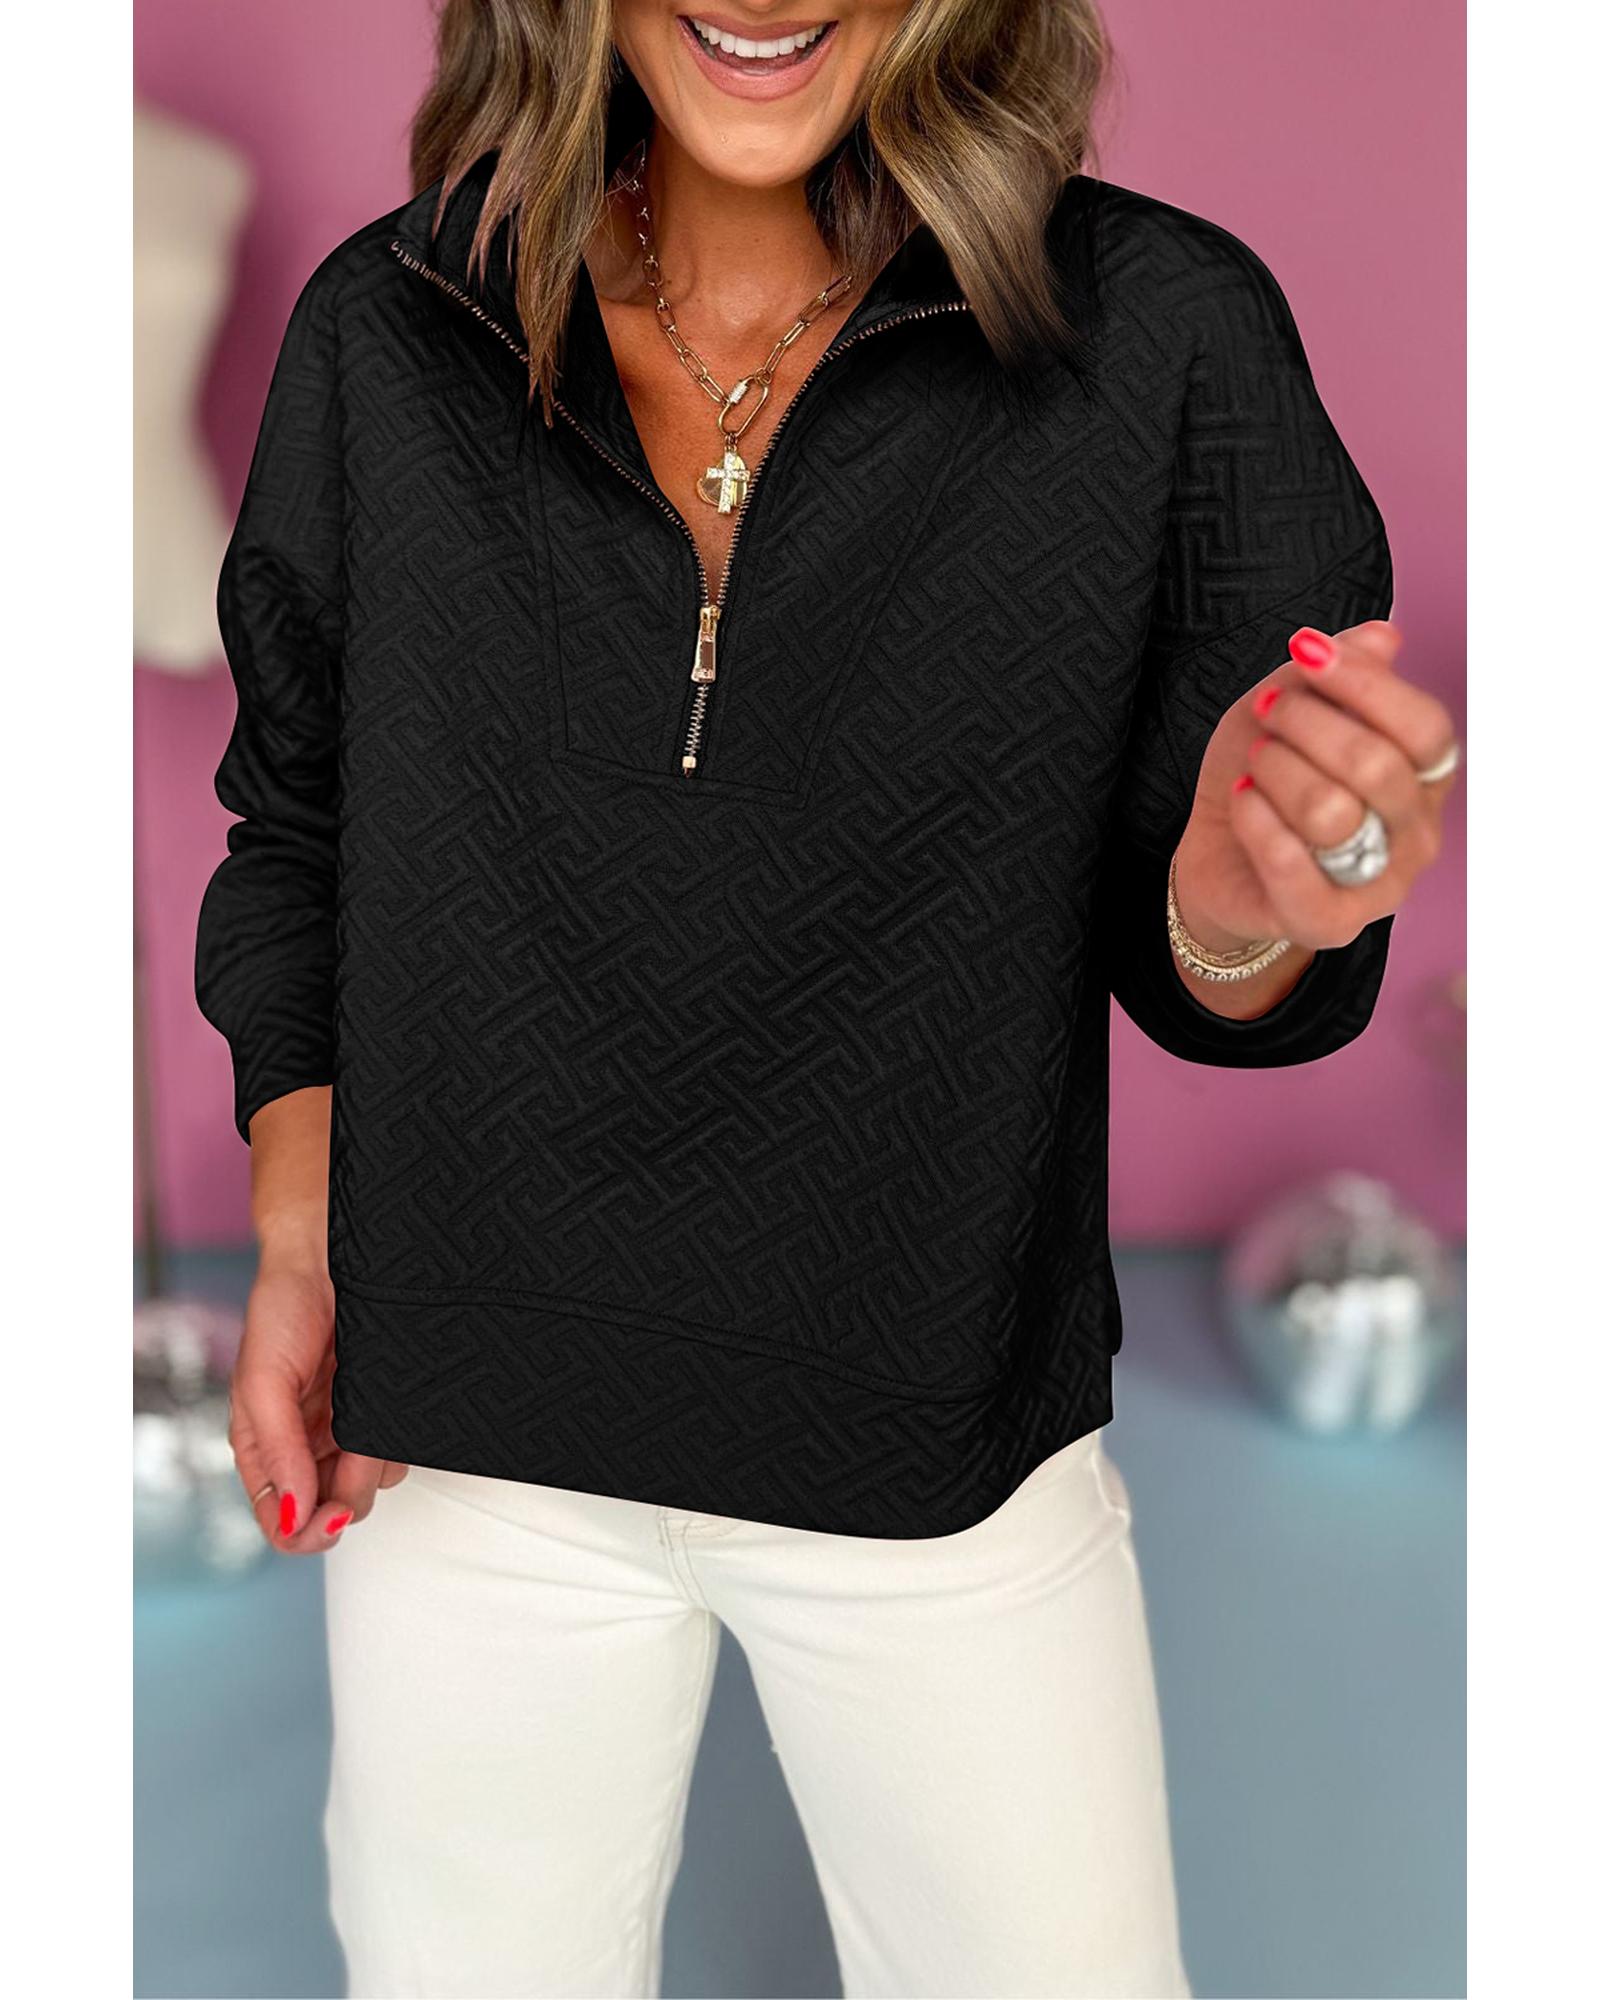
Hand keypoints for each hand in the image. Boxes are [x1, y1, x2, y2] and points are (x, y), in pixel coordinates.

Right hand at [227, 1254, 408, 1552]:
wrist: (331, 1255)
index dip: (307, 1532)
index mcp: (265, 1449)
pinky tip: (386, 1404)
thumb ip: (276, 1450)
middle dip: (347, 1491)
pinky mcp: (381, 1410)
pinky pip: (396, 1448)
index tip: (331, 1515)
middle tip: (355, 1449)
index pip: (281, 1523)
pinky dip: (396, 1437)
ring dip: (375, 1461)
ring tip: (366, 1412)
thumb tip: (289, 1516)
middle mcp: (306, 1447)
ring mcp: (345, 1431)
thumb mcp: (263, 1382)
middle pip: (331, 1511)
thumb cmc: (282, 1309)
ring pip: (369, 1485)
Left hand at [1171, 620, 1456, 954]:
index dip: (1365, 684)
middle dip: (1305, 724)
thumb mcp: (1292, 709)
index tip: (1305, 653)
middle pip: (1376, 765)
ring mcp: (1381, 886)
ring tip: (1255, 765)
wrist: (1220, 855)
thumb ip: (1333, 674)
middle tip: (1266, 714)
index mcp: (1426, 776)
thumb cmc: (1269, 777)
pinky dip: (1255, 819)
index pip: (1424, 727)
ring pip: (1331, 811)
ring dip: (1276, 771)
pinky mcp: (1329, 924)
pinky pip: (1292, 863)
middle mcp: (1417, 834)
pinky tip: (1242, 801)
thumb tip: (1381, 636)